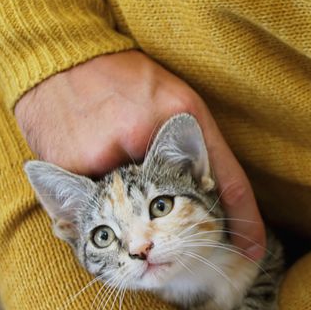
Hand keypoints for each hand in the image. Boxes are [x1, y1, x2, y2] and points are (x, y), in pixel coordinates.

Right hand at [15, 50, 267, 259]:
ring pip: (131, 214)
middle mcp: (146, 137)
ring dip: (127, 210)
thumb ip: (201, 146)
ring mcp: (104, 155)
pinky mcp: (68, 169)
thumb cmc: (127, 81)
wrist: (58, 58)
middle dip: (171, 223)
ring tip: (107, 169)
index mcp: (182, 116)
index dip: (242, 221)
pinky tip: (88, 173)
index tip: (251, 250)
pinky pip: (94, 210)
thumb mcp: (177, 101)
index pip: (225, 182)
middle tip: (155, 212)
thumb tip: (225, 205)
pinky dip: (97, 206)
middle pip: (173, 209)